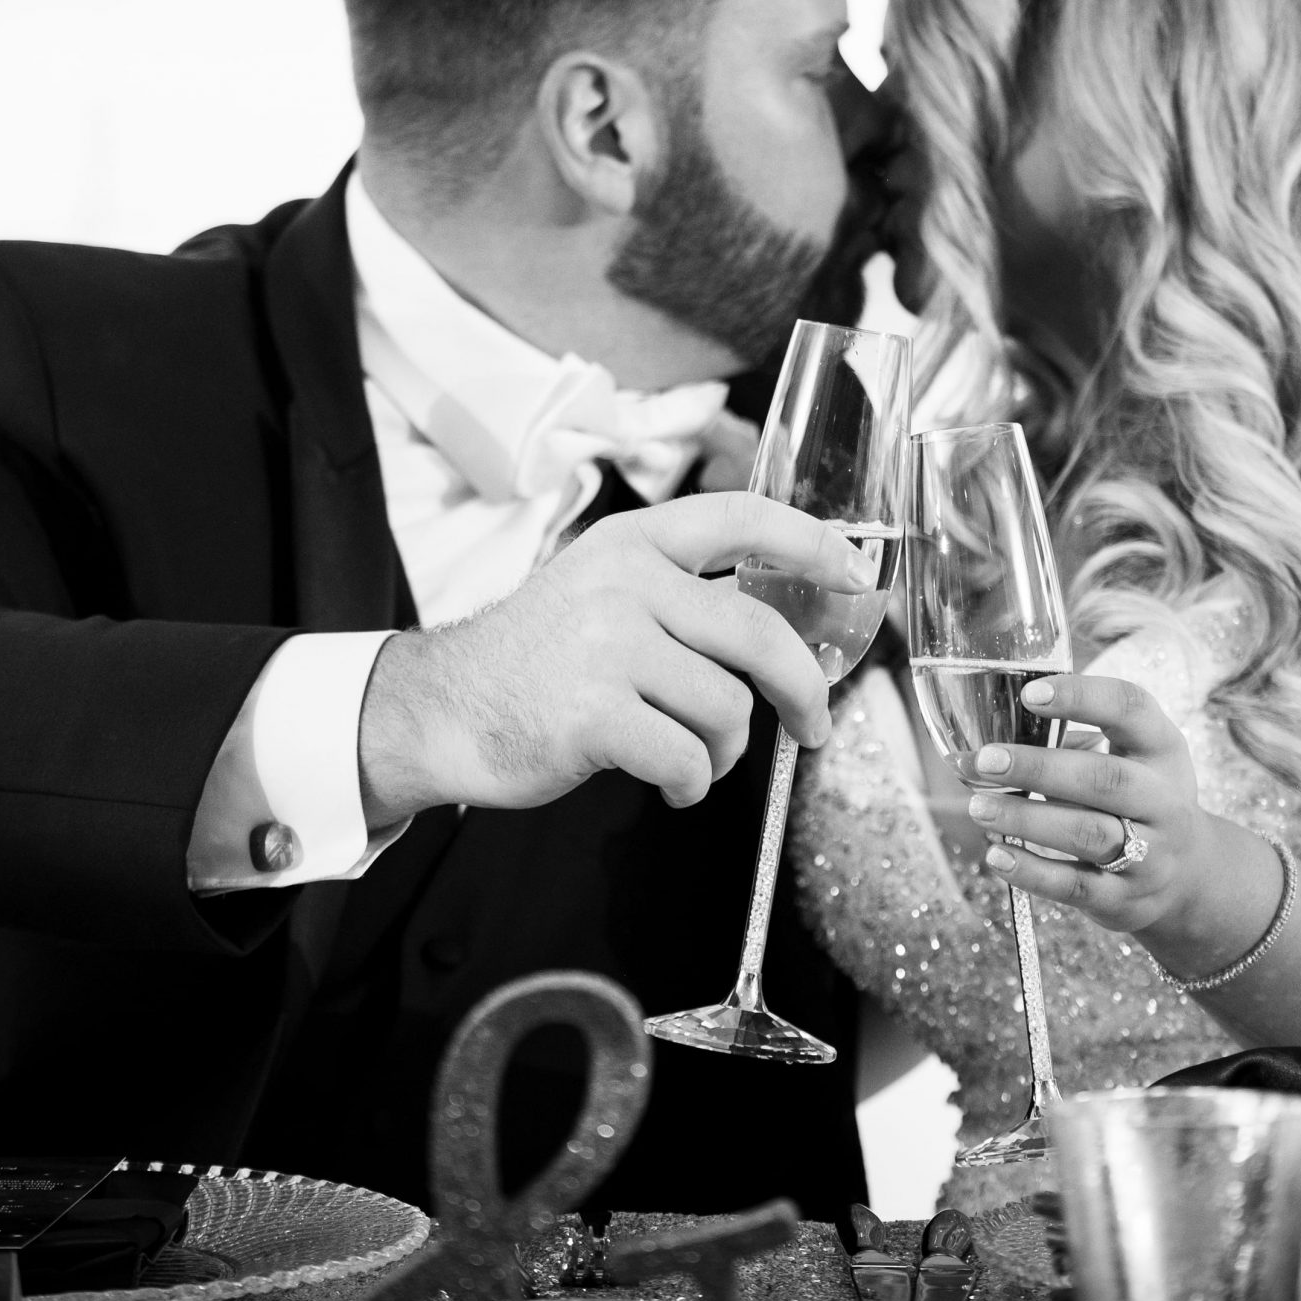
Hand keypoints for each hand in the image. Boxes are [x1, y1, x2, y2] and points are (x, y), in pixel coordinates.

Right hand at [358, 493, 873, 821]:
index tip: (858, 572)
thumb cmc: (535, 661)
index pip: (743, 518)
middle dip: (803, 688)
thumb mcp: (599, 590)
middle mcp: (625, 583)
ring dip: (724, 749)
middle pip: (759, 632)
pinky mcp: (594, 715)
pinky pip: (687, 758)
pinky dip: (690, 782)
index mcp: (634, 543)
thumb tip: (785, 629)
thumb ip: (679, 592)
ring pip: (727, 707)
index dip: (813, 542)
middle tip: (814, 723)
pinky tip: (668, 782)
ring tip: (690, 755)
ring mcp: (608, 647)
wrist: (441, 711)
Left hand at [962, 672, 1220, 938]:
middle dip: (1040, 768)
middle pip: (1105, 780)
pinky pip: (1076, 886)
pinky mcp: (1125, 899)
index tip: (1029, 693)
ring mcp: (1151, 855)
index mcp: (1162, 749)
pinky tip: (996, 856)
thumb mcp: (1130, 760)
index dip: (1082, 697)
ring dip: (1026, 820)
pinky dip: (1032, 872)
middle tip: (985, 760)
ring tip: (979, 806)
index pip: (1131, 709)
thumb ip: (1072, 745)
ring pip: (1088, 835)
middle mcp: (1165, 801)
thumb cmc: (1137, 801)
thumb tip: (986, 749)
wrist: (1188, 875)